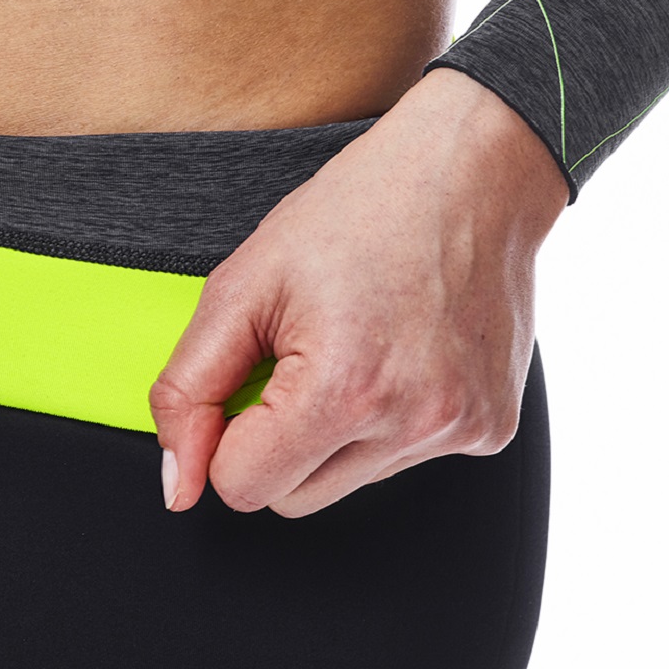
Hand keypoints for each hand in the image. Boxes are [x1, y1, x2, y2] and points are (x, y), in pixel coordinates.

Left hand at [148, 67, 568, 517]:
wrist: (473, 169)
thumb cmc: (358, 211)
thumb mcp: (242, 285)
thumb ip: (189, 390)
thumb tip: (177, 484)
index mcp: (343, 390)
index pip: (242, 487)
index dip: (226, 436)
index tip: (248, 381)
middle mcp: (411, 424)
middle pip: (292, 499)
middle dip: (276, 443)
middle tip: (300, 359)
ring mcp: (460, 430)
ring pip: (346, 483)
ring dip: (332, 432)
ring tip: (356, 347)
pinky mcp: (491, 427)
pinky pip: (402, 459)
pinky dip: (386, 422)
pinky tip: (400, 356)